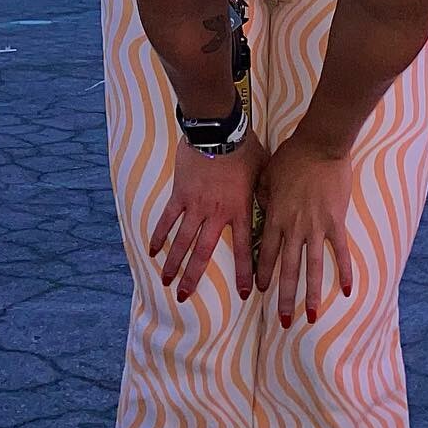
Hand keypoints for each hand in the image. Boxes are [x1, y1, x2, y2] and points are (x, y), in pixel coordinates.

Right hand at [150, 129, 267, 302]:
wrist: (219, 130)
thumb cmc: (245, 147)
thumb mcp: (264, 170)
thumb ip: (266, 191)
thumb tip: (275, 205)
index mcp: (239, 210)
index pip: (243, 248)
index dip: (243, 272)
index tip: (243, 293)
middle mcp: (216, 214)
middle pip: (203, 252)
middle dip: (193, 276)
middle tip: (184, 297)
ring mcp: (195, 205)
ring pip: (182, 240)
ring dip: (174, 263)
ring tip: (166, 282)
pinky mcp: (180, 193)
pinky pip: (167, 218)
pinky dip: (160, 235)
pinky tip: (153, 250)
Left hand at [255, 132, 353, 325]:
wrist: (319, 146)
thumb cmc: (292, 156)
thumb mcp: (267, 175)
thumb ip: (262, 195)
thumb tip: (260, 207)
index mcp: (275, 217)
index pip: (266, 253)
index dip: (264, 274)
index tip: (260, 293)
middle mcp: (294, 228)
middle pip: (288, 269)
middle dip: (285, 297)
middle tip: (283, 321)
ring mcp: (316, 227)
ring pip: (312, 268)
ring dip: (311, 294)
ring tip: (310, 316)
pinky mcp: (336, 222)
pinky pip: (340, 252)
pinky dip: (344, 272)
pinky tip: (347, 291)